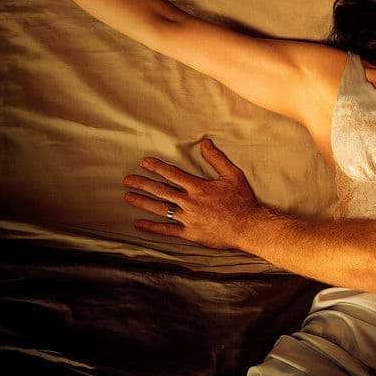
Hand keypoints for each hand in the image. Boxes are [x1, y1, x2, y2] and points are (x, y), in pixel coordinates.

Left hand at [122, 139, 260, 249]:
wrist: (248, 227)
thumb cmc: (242, 201)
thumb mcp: (233, 175)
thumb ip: (217, 159)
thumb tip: (205, 142)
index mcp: (198, 187)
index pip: (172, 174)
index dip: (156, 167)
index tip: (143, 163)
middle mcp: (189, 202)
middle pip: (161, 190)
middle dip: (142, 184)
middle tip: (126, 180)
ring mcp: (188, 218)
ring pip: (160, 209)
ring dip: (142, 202)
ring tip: (128, 197)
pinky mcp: (190, 233)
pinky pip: (167, 230)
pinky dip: (152, 227)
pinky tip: (139, 224)